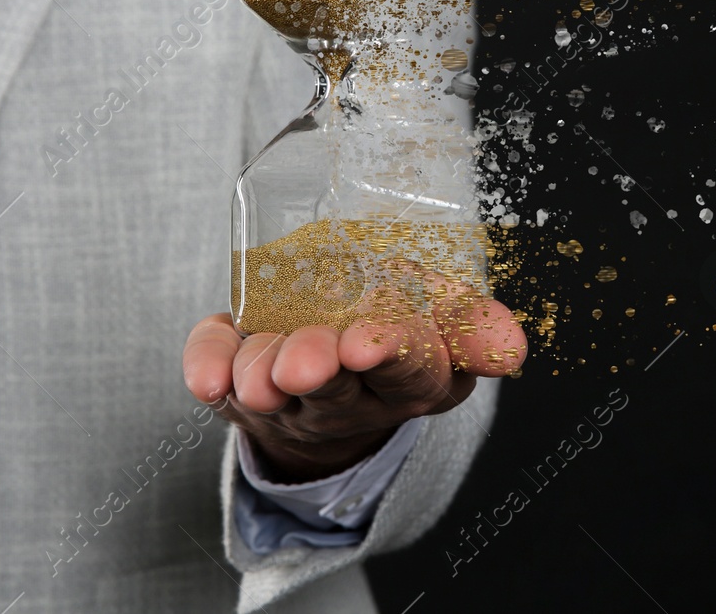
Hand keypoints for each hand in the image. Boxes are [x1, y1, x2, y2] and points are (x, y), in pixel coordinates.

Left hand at [182, 289, 525, 482]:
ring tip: (258, 371)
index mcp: (413, 376)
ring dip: (261, 376)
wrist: (340, 360)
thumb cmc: (397, 320)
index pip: (409, 369)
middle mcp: (351, 397)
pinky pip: (217, 378)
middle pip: (335, 388)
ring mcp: (290, 397)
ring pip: (273, 390)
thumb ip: (474, 323)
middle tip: (305, 362)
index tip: (367, 344)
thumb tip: (511, 348)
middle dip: (319, 369)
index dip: (388, 354)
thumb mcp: (445, 317)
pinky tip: (204, 374)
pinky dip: (207, 367)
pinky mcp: (236, 385)